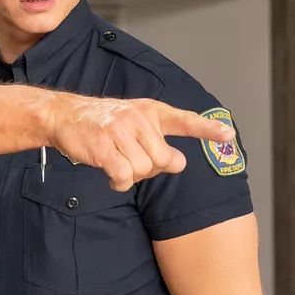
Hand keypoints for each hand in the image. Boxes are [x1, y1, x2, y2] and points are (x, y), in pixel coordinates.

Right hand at [47, 96, 234, 191]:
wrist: (65, 115)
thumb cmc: (103, 123)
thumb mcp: (135, 124)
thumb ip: (159, 142)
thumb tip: (179, 162)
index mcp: (152, 111)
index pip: (185, 120)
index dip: (207, 129)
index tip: (228, 135)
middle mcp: (139, 119)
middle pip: (164, 159)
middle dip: (150, 169)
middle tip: (133, 163)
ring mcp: (121, 132)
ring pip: (144, 170)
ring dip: (131, 177)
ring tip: (118, 167)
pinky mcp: (104, 147)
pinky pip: (123, 175)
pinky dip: (119, 183)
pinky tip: (112, 177)